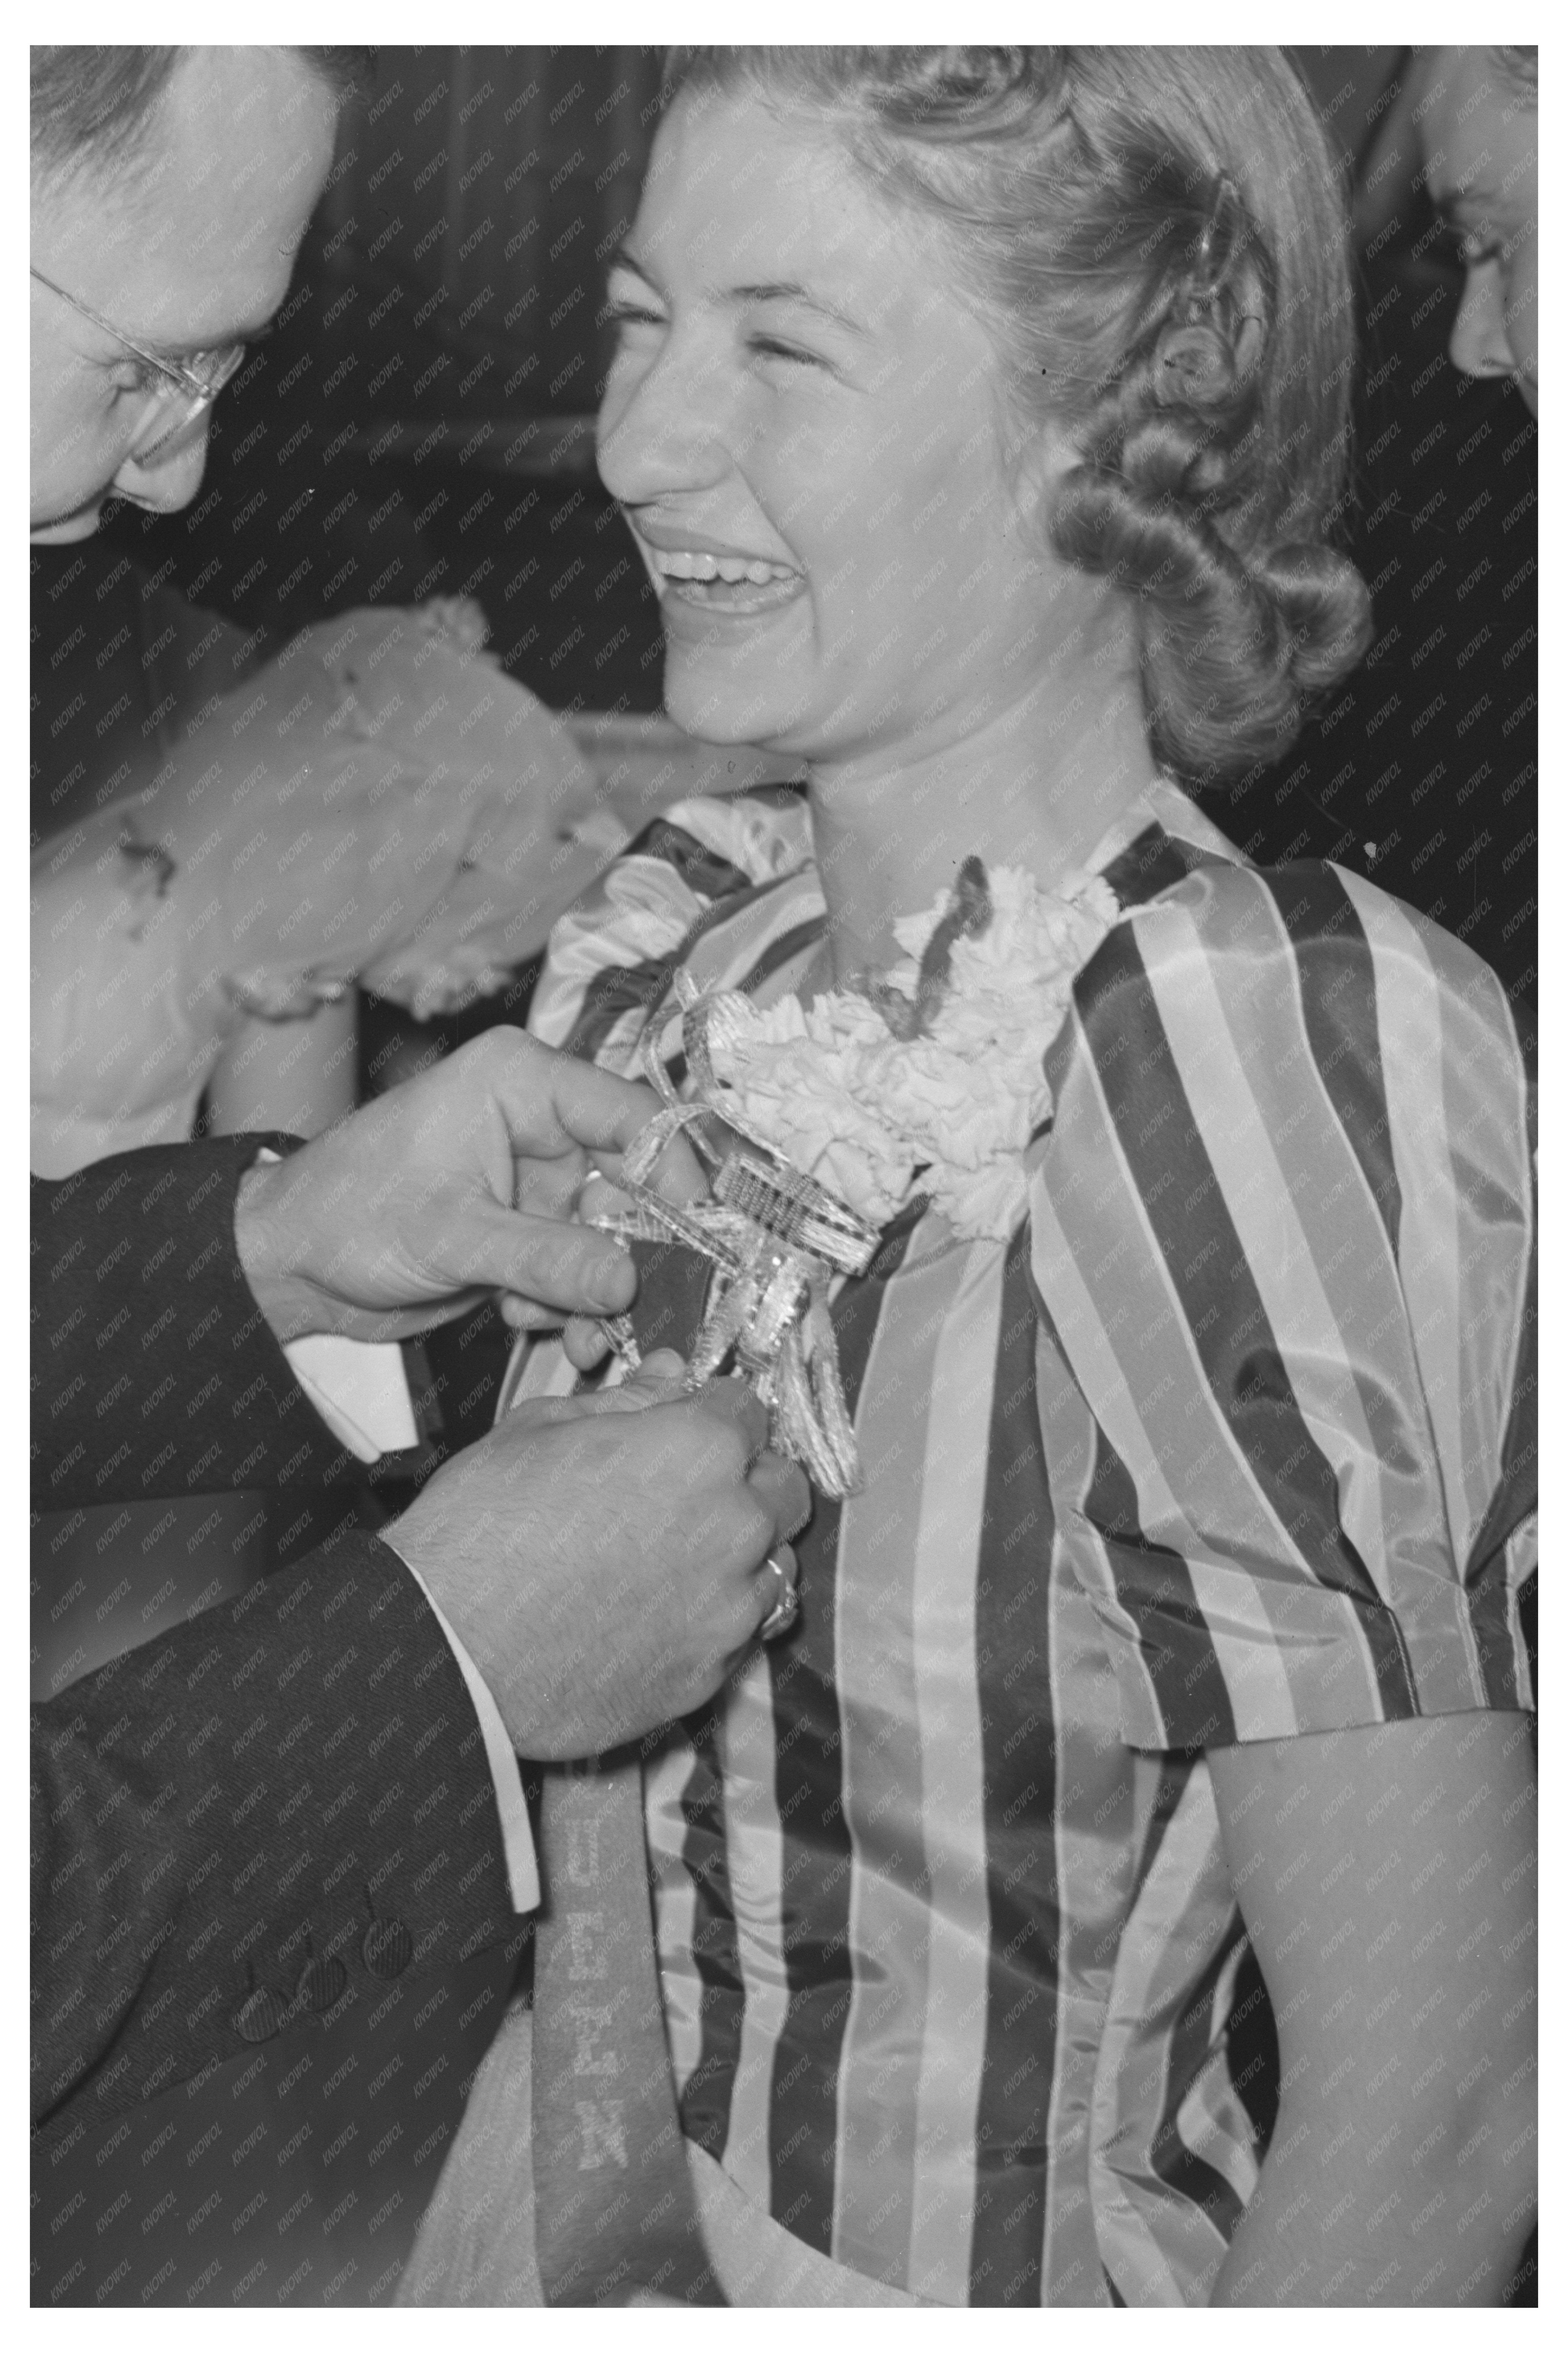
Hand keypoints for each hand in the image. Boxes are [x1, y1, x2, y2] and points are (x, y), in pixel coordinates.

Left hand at [233, 1028, 694, 1344]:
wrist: (286, 1262)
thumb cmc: (347, 1214)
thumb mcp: (452, 1235)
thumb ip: (547, 1257)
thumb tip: (630, 1279)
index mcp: (522, 1082)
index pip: (635, 1117)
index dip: (677, 1177)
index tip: (704, 1239)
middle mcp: (539, 1122)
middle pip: (633, 1184)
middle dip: (638, 1254)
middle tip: (649, 1310)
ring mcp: (534, 1179)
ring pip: (610, 1236)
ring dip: (601, 1292)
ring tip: (583, 1338)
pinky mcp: (525, 1228)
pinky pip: (578, 1266)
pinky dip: (568, 1303)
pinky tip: (533, 1322)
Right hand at [384, 1359, 810, 1756]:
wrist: (445, 1648)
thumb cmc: (479, 1529)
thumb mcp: (540, 1429)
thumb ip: (625, 1401)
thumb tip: (669, 1375)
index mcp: (699, 1449)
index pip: (749, 1409)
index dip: (714, 1413)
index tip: (688, 1427)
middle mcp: (735, 1526)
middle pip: (783, 1487)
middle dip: (746, 1479)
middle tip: (686, 1490)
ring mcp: (728, 1608)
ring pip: (775, 1563)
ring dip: (740, 1551)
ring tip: (672, 1556)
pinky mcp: (711, 1674)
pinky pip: (743, 1633)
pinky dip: (716, 1616)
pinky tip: (659, 1611)